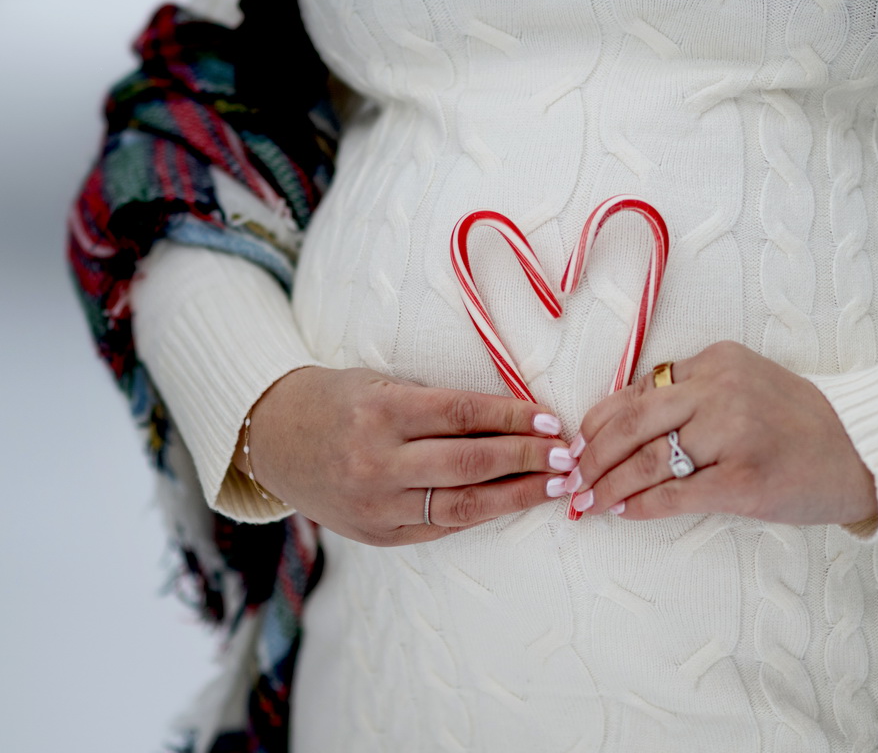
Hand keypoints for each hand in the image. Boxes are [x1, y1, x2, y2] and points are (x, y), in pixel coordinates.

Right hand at [235, 366, 576, 545]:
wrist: (270, 437)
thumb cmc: (337, 400)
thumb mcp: (381, 385)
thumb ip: (436, 404)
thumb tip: (513, 417)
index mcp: (380, 412)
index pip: (464, 414)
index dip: (513, 417)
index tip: (550, 418)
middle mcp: (377, 461)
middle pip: (470, 463)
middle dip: (526, 459)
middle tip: (565, 455)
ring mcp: (375, 504)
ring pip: (462, 503)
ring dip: (516, 495)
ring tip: (552, 485)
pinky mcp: (376, 534)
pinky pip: (441, 525)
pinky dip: (481, 512)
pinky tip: (511, 501)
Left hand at [566, 341, 876, 524]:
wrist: (860, 452)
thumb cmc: (798, 423)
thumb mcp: (744, 385)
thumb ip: (690, 395)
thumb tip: (619, 424)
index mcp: (717, 360)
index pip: (637, 389)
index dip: (597, 422)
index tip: (578, 444)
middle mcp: (721, 389)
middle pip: (631, 422)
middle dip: (592, 455)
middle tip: (572, 479)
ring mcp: (733, 434)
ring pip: (646, 460)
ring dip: (609, 485)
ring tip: (589, 501)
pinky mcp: (743, 481)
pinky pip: (674, 494)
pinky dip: (641, 506)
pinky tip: (624, 513)